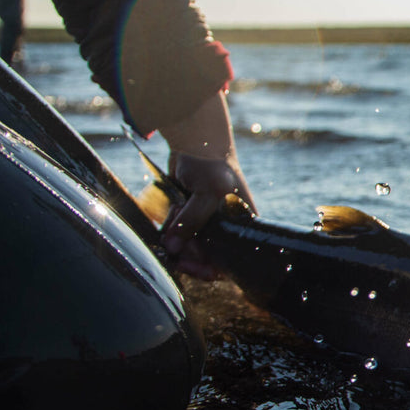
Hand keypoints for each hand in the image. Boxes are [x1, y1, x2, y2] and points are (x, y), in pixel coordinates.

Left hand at [157, 92, 255, 278]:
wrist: (194, 141)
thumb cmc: (212, 165)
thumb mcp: (208, 192)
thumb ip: (192, 221)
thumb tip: (173, 247)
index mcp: (240, 225)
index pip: (230, 260)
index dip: (211, 268)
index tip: (191, 265)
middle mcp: (225, 227)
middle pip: (205, 256)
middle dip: (188, 252)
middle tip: (175, 245)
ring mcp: (205, 222)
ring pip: (187, 246)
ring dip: (176, 238)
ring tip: (176, 213)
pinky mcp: (187, 215)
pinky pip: (176, 233)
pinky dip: (168, 230)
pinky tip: (171, 212)